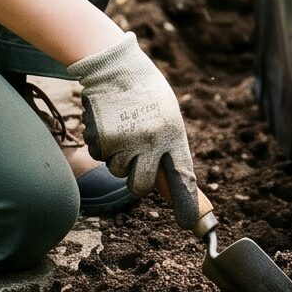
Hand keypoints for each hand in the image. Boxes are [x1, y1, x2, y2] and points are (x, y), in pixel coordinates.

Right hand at [65, 32, 195, 202]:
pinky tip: (108, 124)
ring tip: (123, 129)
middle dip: (135, 181)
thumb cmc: (145, 92)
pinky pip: (99, 156)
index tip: (192, 224)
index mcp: (173, 134)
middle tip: (134, 163)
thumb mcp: (167, 114)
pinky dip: (101, 145)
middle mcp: (151, 141)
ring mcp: (125, 140)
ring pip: (117, 170)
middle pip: (140, 187)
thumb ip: (169, 145)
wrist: (116, 66)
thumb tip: (171, 182)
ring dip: (117, 156)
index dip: (186, 202)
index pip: (182, 175)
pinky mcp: (103, 137)